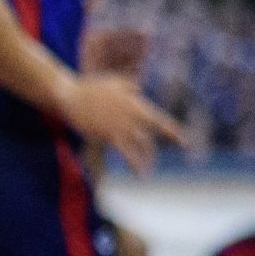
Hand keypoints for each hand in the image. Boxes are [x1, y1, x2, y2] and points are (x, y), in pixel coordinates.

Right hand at [62, 73, 184, 173]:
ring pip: (137, 148)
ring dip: (142, 162)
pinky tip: (132, 172)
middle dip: (151, 153)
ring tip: (143, 173)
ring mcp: (118, 128)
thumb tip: (139, 90)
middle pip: (148, 140)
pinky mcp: (105, 136)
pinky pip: (121, 152)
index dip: (173, 133)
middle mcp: (131, 119)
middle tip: (151, 162)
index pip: (160, 122)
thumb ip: (131, 86)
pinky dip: (129, 162)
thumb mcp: (116, 82)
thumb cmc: (92, 87)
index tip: (185, 143)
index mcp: (136, 105)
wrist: (70, 96)